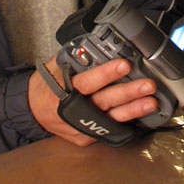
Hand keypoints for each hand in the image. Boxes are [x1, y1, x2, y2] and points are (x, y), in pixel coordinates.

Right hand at [28, 56, 157, 145]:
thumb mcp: (56, 65)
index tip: (124, 65)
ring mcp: (80, 127)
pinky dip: (125, 122)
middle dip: (128, 93)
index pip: (88, 82)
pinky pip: (108, 129)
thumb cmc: (47, 83)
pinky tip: (140, 114)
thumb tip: (96, 45)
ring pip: (110, 119)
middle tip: (147, 85)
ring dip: (133, 110)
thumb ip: (76, 58)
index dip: (107, 74)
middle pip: (104, 102)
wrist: (33, 108)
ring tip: (150, 102)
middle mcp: (73, 111)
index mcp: (64, 90)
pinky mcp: (86, 137)